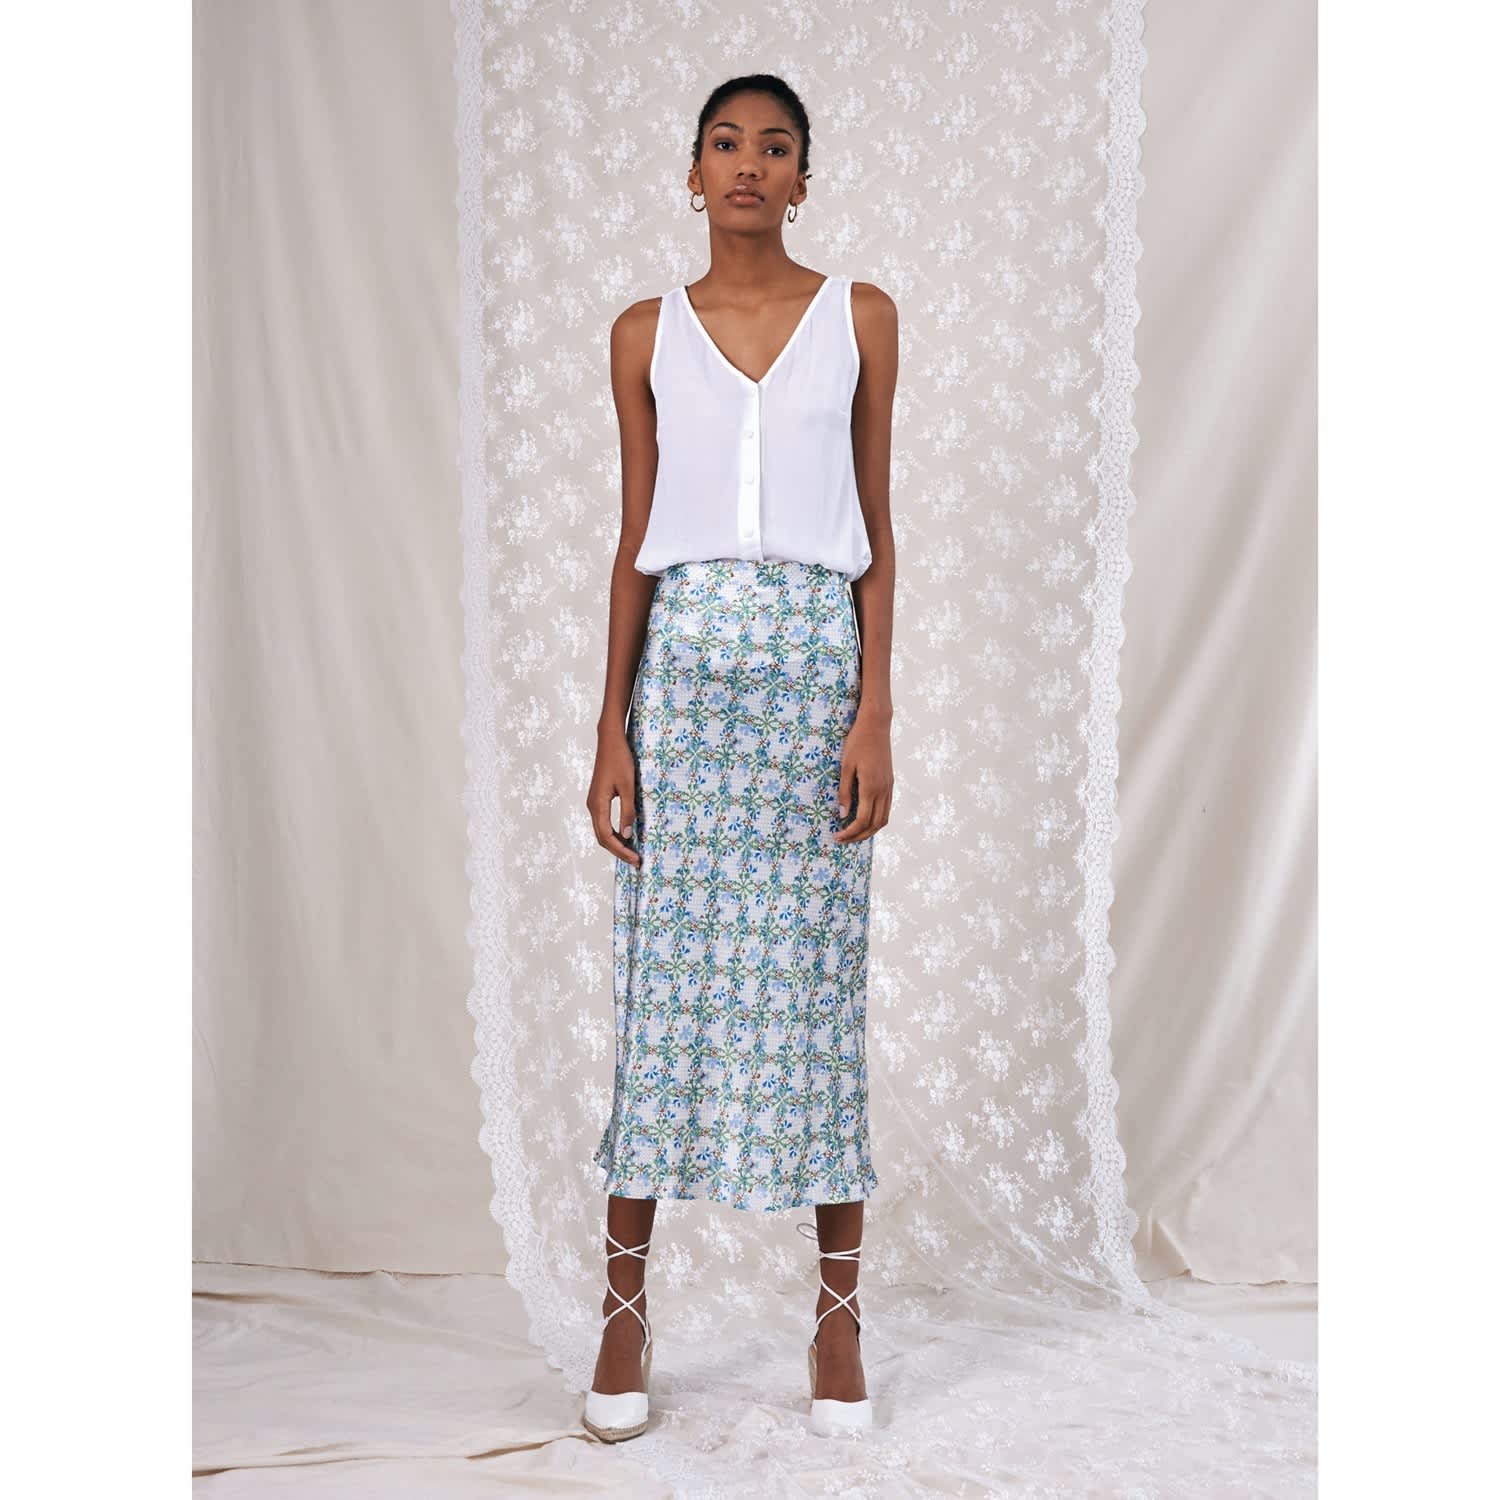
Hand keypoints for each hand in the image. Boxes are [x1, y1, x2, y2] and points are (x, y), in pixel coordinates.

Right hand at [587, 729, 641, 865]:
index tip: (636, 860)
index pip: (607, 837)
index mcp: (598, 805)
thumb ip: (628, 811)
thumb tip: (627, 835)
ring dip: (615, 843)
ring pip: (601, 831)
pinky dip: (613, 832)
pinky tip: (625, 835)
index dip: (621, 851)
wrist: (610, 740)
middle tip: (635, 861)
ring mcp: (594, 802)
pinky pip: (603, 822)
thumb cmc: (620, 760)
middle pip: (602, 838)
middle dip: (618, 851)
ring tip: (632, 851)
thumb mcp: (629, 787)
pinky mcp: (598, 798)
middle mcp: (592, 806)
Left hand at [833, 711, 892, 843]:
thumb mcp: (845, 766)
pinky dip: (877, 819)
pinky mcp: (890, 782)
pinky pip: (887, 808)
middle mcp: (883, 790)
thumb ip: (845, 791)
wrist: (876, 725)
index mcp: (870, 788)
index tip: (837, 836)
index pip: (862, 821)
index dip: (850, 832)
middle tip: (843, 840)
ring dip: (870, 830)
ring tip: (854, 833)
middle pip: (874, 825)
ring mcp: (888, 787)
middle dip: (859, 836)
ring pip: (884, 819)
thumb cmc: (857, 743)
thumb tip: (843, 814)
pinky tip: (866, 818)